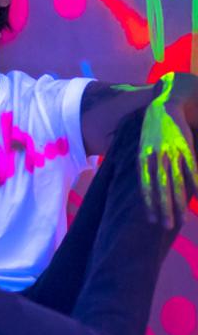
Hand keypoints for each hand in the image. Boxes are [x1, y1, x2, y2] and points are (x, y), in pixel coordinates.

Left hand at [140, 76, 197, 228]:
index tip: (151, 221)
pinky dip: (195, 184)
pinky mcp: (185, 148)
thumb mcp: (142, 149)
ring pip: (176, 183)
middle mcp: (156, 158)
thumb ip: (144, 168)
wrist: (164, 107)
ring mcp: (172, 153)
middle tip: (166, 227)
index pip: (145, 187)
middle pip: (160, 189)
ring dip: (178, 203)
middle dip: (164, 209)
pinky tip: (197, 198)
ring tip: (181, 221)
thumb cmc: (151, 133)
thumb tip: (145, 190)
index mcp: (142, 159)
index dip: (149, 204)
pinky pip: (191, 169)